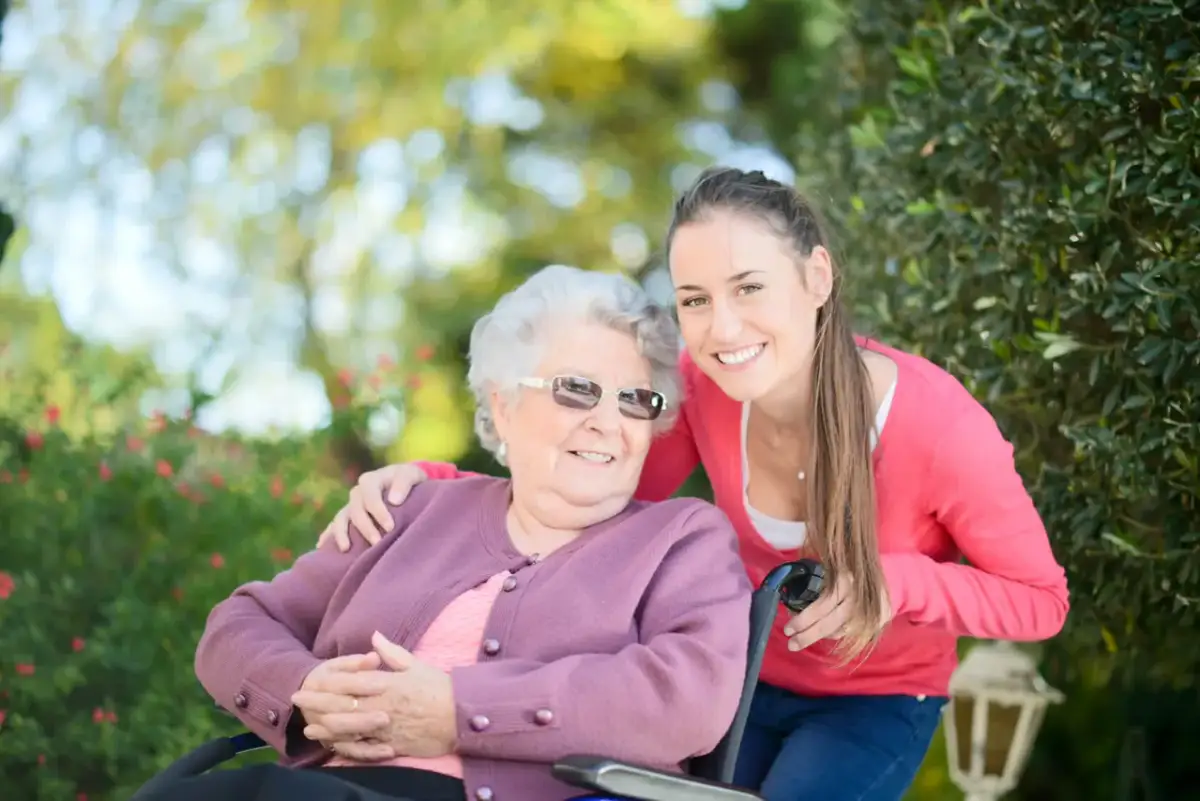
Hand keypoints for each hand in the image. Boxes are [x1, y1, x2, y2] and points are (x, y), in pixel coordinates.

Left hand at [292, 631, 456, 761]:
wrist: (460, 716)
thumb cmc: (438, 688)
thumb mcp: (416, 665)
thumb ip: (392, 653)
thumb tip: (374, 636)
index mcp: (388, 683)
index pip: (352, 682)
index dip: (328, 682)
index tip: (310, 680)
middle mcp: (383, 705)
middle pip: (344, 704)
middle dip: (318, 702)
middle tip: (297, 699)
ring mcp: (386, 726)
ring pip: (350, 727)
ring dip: (326, 727)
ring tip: (308, 727)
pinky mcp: (393, 743)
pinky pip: (365, 747)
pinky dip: (347, 746)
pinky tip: (333, 746)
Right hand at [316, 463, 428, 551]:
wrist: (405, 484)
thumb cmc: (410, 480)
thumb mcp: (411, 475)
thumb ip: (404, 483)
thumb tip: (394, 501)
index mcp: (370, 480)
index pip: (370, 496)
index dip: (378, 511)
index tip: (391, 527)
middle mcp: (357, 493)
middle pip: (355, 510)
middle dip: (365, 527)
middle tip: (377, 543)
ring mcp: (351, 506)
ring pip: (340, 519)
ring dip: (342, 534)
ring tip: (345, 549)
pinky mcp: (348, 518)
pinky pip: (334, 526)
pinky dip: (327, 535)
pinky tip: (322, 547)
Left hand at [782, 571, 891, 650]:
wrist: (893, 580)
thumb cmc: (854, 574)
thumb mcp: (837, 570)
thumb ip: (817, 581)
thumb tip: (789, 598)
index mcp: (845, 580)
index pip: (822, 603)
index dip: (804, 619)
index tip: (788, 628)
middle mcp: (856, 598)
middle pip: (829, 622)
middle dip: (807, 635)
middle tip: (791, 643)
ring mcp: (866, 614)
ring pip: (837, 631)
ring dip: (817, 636)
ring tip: (800, 640)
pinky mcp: (874, 624)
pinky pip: (847, 633)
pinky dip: (832, 635)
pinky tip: (822, 633)